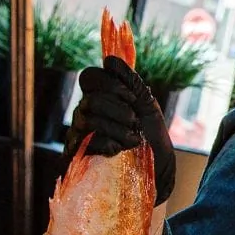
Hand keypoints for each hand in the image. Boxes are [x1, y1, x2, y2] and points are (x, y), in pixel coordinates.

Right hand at [65, 55, 174, 203]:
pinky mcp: (77, 155)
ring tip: (133, 139)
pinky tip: (120, 150)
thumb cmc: (152, 140)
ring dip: (116, 127)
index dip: (109, 83)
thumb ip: (132, 84)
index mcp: (102, 98)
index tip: (132, 97)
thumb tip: (110, 60)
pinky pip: (86, 141)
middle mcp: (86, 112)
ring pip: (87, 117)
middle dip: (117, 108)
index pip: (90, 77)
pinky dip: (108, 143)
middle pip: (90, 98)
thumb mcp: (148, 108)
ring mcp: (79, 134)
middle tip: (135, 121)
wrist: (157, 174)